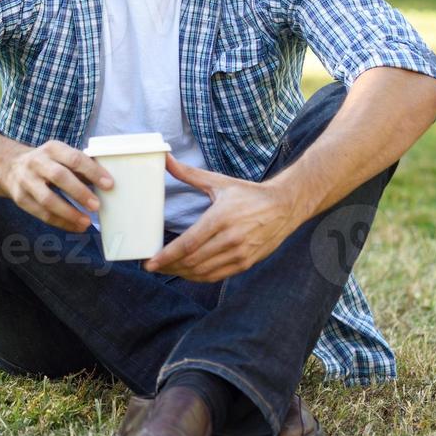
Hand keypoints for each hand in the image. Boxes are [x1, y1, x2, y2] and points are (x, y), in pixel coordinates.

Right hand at [2, 141, 112, 232]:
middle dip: (79, 192)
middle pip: (59, 177)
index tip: (109, 184)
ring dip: (69, 212)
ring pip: (47, 199)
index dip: (92, 171)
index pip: (74, 158)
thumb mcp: (60, 156)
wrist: (10, 167)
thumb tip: (106, 183)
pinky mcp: (21, 198)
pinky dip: (61, 222)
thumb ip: (80, 167)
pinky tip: (75, 227)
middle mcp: (37, 162)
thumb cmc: (46, 163)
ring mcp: (26, 181)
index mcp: (52, 149)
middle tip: (96, 205)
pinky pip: (42, 213)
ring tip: (86, 222)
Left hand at [143, 154, 302, 281]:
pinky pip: (216, 276)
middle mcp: (231, 238)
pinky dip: (198, 277)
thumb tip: (166, 158)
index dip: (167, 256)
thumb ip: (189, 174)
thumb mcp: (219, 182)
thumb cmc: (249, 194)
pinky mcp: (246, 262)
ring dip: (181, 273)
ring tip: (166, 269)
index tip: (150, 263)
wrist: (285, 206)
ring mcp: (240, 253)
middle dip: (169, 266)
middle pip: (192, 260)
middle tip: (152, 266)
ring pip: (203, 271)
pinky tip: (187, 272)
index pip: (188, 243)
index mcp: (221, 218)